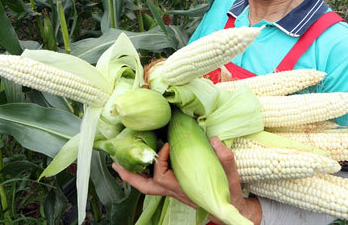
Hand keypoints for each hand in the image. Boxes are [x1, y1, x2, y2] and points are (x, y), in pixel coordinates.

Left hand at [112, 137, 261, 224]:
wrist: (230, 208)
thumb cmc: (229, 192)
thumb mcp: (231, 177)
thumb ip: (225, 158)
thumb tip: (215, 139)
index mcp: (184, 189)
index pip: (162, 176)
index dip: (160, 160)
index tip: (166, 143)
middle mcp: (174, 191)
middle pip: (146, 187)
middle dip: (130, 175)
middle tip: (116, 162)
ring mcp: (173, 190)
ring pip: (147, 186)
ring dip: (133, 175)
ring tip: (120, 162)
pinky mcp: (174, 187)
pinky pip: (153, 182)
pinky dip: (143, 173)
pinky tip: (140, 162)